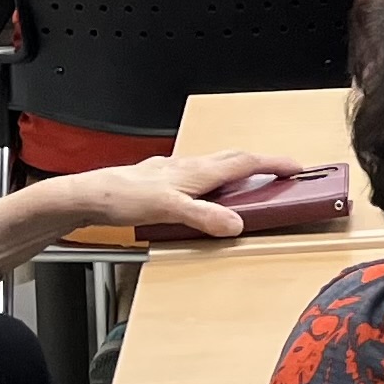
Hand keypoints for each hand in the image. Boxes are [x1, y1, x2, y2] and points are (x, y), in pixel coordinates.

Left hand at [34, 148, 300, 238]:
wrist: (86, 196)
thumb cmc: (122, 197)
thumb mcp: (168, 210)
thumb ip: (204, 218)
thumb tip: (236, 225)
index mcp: (196, 171)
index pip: (245, 162)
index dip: (273, 164)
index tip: (296, 166)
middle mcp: (187, 167)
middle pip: (232, 159)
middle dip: (260, 163)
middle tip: (279, 172)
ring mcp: (172, 172)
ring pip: (214, 165)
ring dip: (236, 170)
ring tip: (247, 182)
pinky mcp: (159, 181)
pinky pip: (195, 175)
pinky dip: (211, 180)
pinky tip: (201, 193)